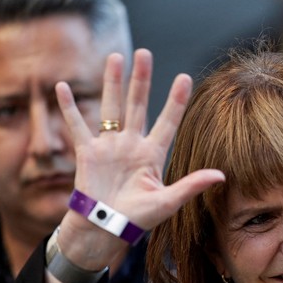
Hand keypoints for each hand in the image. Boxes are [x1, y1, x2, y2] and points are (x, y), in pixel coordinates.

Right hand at [55, 48, 223, 231]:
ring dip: (112, 82)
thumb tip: (221, 176)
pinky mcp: (88, 152)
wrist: (106, 229)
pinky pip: (77, 125)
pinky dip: (69, 107)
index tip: (185, 77)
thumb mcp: (168, 202)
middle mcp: (131, 145)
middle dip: (142, 79)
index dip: (175, 101)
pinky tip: (61, 86)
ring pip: (111, 107)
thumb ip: (191, 185)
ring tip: (116, 57)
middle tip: (144, 52)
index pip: (168, 122)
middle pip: (138, 105)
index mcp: (152, 155)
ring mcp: (110, 146)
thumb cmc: (138, 219)